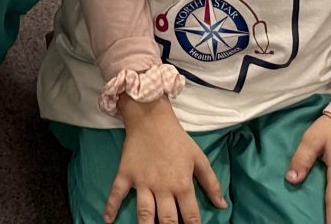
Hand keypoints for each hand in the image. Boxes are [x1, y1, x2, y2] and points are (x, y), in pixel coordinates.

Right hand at [108, 97, 224, 223]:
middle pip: (167, 220)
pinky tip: (108, 220)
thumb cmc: (177, 139)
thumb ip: (211, 183)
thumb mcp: (199, 158)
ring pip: (144, 213)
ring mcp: (142, 182)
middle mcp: (162, 187)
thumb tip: (222, 206)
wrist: (150, 118)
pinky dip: (111, 207)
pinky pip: (117, 193)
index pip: (191, 216)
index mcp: (182, 185)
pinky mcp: (126, 174)